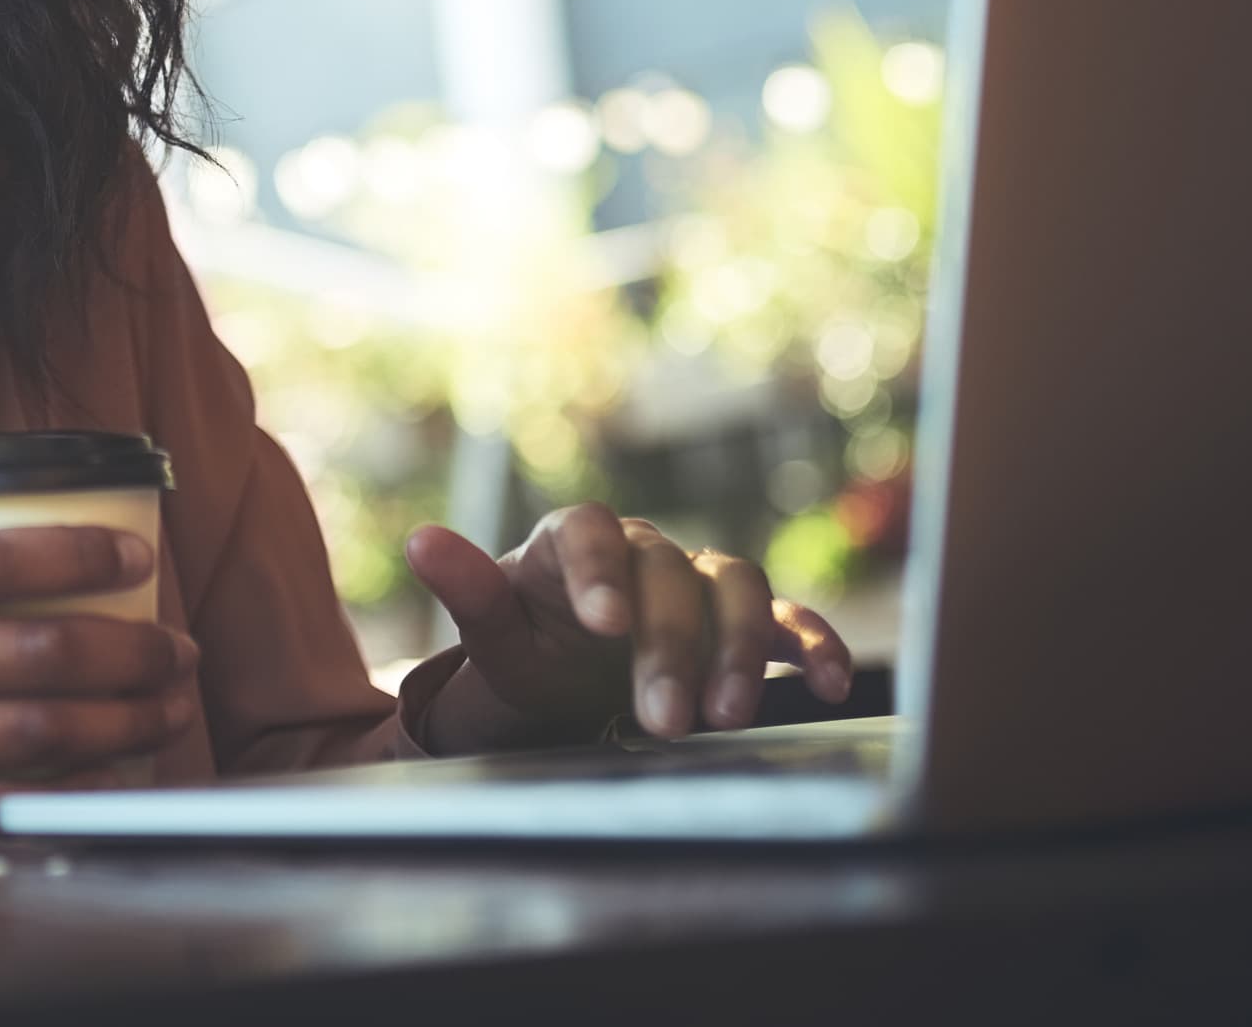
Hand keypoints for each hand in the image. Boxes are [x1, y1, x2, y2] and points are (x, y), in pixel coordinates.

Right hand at [0, 527, 197, 846]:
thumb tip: (19, 572)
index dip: (77, 551)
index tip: (136, 551)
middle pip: (32, 650)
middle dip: (127, 652)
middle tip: (178, 649)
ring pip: (28, 732)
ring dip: (115, 723)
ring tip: (163, 710)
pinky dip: (58, 793)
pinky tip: (101, 778)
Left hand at [403, 505, 852, 755]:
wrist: (569, 671)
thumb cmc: (526, 646)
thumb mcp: (492, 633)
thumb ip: (468, 590)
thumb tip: (421, 541)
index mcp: (574, 540)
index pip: (590, 532)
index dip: (601, 572)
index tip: (604, 626)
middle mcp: (644, 549)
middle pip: (668, 574)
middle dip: (669, 647)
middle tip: (663, 719)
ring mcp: (698, 580)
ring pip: (734, 587)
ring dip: (735, 650)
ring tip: (724, 717)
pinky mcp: (744, 620)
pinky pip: (786, 619)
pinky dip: (813, 642)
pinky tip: (831, 683)